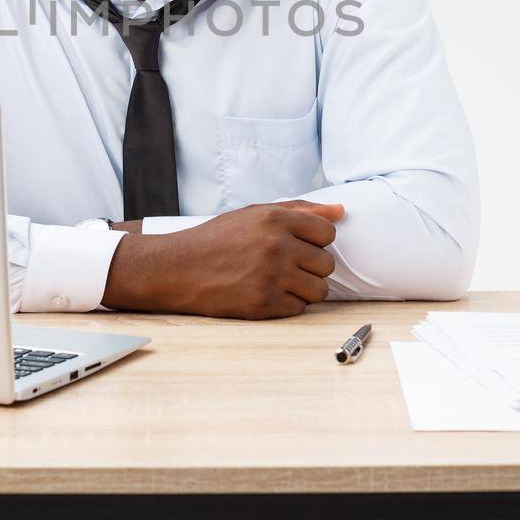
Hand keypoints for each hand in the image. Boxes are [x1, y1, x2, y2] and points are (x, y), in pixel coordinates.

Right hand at [102, 200, 343, 318]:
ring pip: (319, 290)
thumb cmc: (218, 239)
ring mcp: (271, 277)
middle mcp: (276, 246)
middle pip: (326, 264)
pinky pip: (299, 308)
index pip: (327, 233)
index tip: (299, 245)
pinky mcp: (263, 304)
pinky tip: (266, 293)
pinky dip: (287, 304)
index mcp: (275, 219)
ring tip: (279, 281)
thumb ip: (300, 210)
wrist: (180, 268)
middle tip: (285, 265)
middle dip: (310, 266)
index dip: (316, 241)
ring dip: (304, 288)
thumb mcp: (255, 214)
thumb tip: (340, 211)